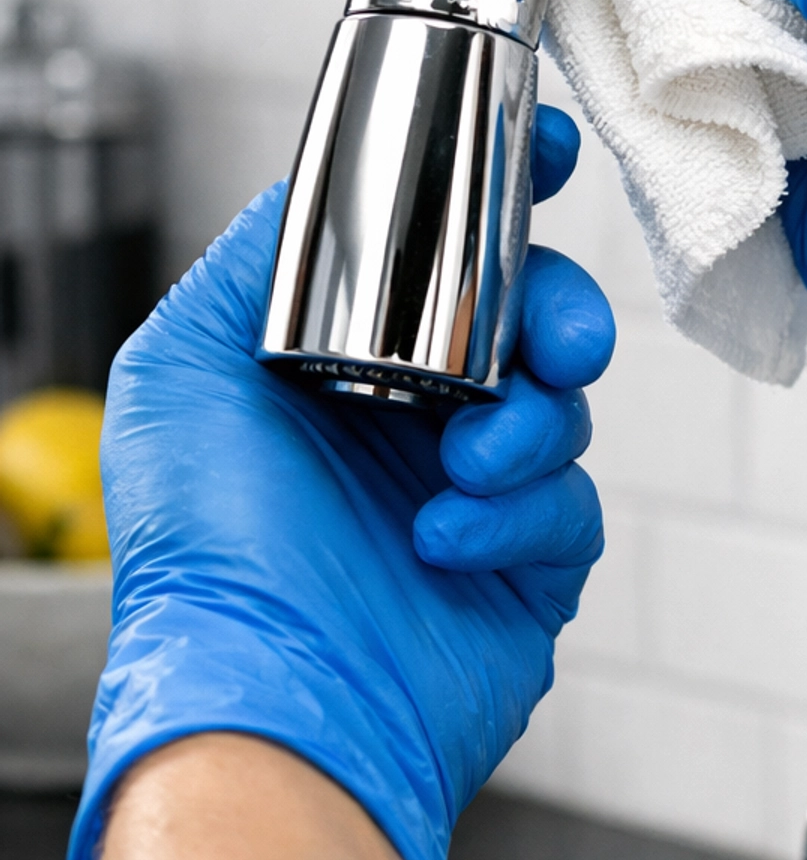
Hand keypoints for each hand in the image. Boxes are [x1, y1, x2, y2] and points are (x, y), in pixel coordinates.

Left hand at [67, 106, 614, 859]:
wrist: (276, 702)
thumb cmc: (212, 554)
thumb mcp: (182, 365)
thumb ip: (256, 259)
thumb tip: (315, 190)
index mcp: (331, 373)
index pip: (431, 262)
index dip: (496, 205)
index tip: (547, 156)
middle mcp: (400, 431)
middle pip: (523, 327)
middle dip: (556, 313)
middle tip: (559, 339)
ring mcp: (468, 503)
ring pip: (557, 412)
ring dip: (526, 423)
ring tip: (467, 460)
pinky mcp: (522, 576)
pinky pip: (571, 508)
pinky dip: (520, 512)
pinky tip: (448, 537)